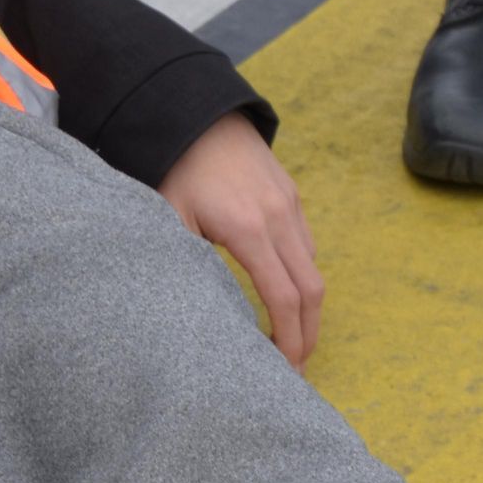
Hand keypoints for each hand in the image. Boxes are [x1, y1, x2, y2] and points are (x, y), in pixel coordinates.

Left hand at [157, 111, 324, 369]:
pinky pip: (306, 246)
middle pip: (312, 291)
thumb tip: (198, 310)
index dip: (288, 339)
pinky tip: (285, 296)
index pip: (283, 298)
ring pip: (313, 269)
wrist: (198, 115)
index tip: (284, 367)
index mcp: (248, 229)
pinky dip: (302, 277)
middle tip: (297, 368)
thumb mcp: (169, 218)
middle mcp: (279, 218)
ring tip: (291, 339)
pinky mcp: (293, 197)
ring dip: (308, 308)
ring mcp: (291, 206)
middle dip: (308, 334)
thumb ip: (185, 262)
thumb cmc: (176, 169)